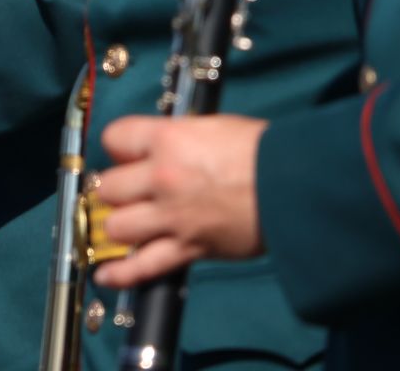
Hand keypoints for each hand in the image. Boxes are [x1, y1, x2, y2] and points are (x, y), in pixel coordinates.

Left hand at [91, 114, 268, 289]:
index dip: (118, 147)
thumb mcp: (212, 127)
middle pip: (108, 188)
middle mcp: (162, 178)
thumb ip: (176, 139)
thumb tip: (159, 147)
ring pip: (116, 227)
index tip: (126, 155)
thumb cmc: (263, 152)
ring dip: (118, 226)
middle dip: (115, 190)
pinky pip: (142, 265)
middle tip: (129, 191)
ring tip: (128, 223)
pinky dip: (121, 272)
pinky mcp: (188, 247)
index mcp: (167, 140)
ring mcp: (172, 216)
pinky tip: (105, 273)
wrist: (294, 185)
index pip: (114, 138)